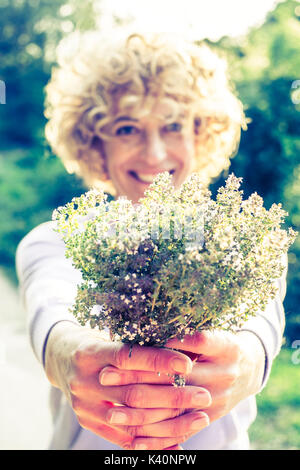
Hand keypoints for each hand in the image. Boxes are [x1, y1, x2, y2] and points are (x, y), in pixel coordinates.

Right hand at [45, 322, 210, 449]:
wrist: (61, 359)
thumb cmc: (96, 342)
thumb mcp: (110, 335)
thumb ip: (136, 345)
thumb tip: (181, 349)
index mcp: (91, 352)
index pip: (127, 357)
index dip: (158, 360)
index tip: (187, 363)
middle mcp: (84, 381)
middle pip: (133, 393)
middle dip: (173, 395)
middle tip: (203, 395)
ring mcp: (84, 405)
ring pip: (131, 420)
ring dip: (170, 423)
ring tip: (199, 418)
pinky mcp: (88, 421)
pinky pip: (123, 439)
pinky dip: (152, 442)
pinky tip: (178, 441)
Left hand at [101, 329, 264, 425]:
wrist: (248, 369)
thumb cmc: (218, 344)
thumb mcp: (208, 331)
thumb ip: (182, 331)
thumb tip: (140, 324)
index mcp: (225, 346)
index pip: (191, 343)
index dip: (160, 345)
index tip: (126, 347)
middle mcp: (225, 373)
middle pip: (177, 378)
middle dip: (137, 378)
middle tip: (105, 377)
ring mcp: (219, 398)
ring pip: (174, 409)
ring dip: (141, 412)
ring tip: (112, 413)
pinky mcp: (211, 416)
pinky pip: (181, 430)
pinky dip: (157, 437)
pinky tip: (132, 438)